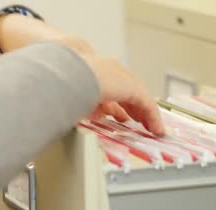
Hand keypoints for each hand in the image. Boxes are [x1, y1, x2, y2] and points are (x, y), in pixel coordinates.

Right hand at [0, 13, 163, 135]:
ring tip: (153, 129)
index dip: (117, 105)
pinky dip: (152, 118)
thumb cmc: (59, 86)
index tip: (119, 116)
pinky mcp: (132, 88)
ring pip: (140, 99)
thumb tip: (71, 123)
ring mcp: (122, 79)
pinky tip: (156, 130)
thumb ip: (75, 109)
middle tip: (140, 122)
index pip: (111, 90)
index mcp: (94, 75)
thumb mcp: (68, 101)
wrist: (66, 76)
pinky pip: (147, 105)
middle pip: (129, 93)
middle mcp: (111, 74)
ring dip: (146, 115)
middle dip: (134, 109)